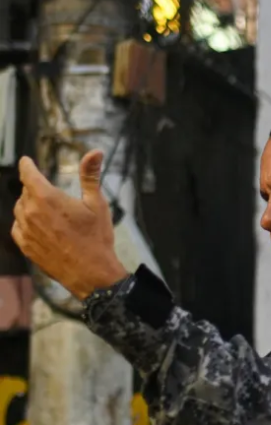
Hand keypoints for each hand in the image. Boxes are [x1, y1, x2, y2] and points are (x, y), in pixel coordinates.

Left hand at [11, 151, 128, 300]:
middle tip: (54, 196)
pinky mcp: (24, 245)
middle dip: (37, 190)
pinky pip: (18, 227)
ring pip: (21, 209)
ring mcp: (25, 229)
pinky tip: (42, 228)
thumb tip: (95, 152)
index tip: (28, 161)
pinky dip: (26, 223)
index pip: (28, 173)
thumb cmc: (96, 238)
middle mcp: (30, 211)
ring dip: (31, 207)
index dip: (28, 165)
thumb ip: (90, 175)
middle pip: (26, 192)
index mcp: (46, 197)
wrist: (90, 273)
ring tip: (51, 214)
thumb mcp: (97, 204)